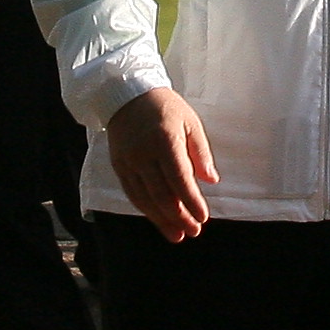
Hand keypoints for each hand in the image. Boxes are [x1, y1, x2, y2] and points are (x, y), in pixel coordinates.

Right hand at [110, 88, 217, 242]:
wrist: (126, 94)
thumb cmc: (165, 107)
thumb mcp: (190, 122)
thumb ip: (201, 153)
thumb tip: (211, 180)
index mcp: (165, 140)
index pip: (180, 179)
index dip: (192, 201)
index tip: (203, 217)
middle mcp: (143, 154)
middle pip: (161, 194)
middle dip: (179, 217)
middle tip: (193, 231)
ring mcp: (128, 162)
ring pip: (145, 199)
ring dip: (162, 220)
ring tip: (177, 235)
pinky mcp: (118, 166)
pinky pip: (132, 194)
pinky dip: (146, 210)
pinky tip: (158, 220)